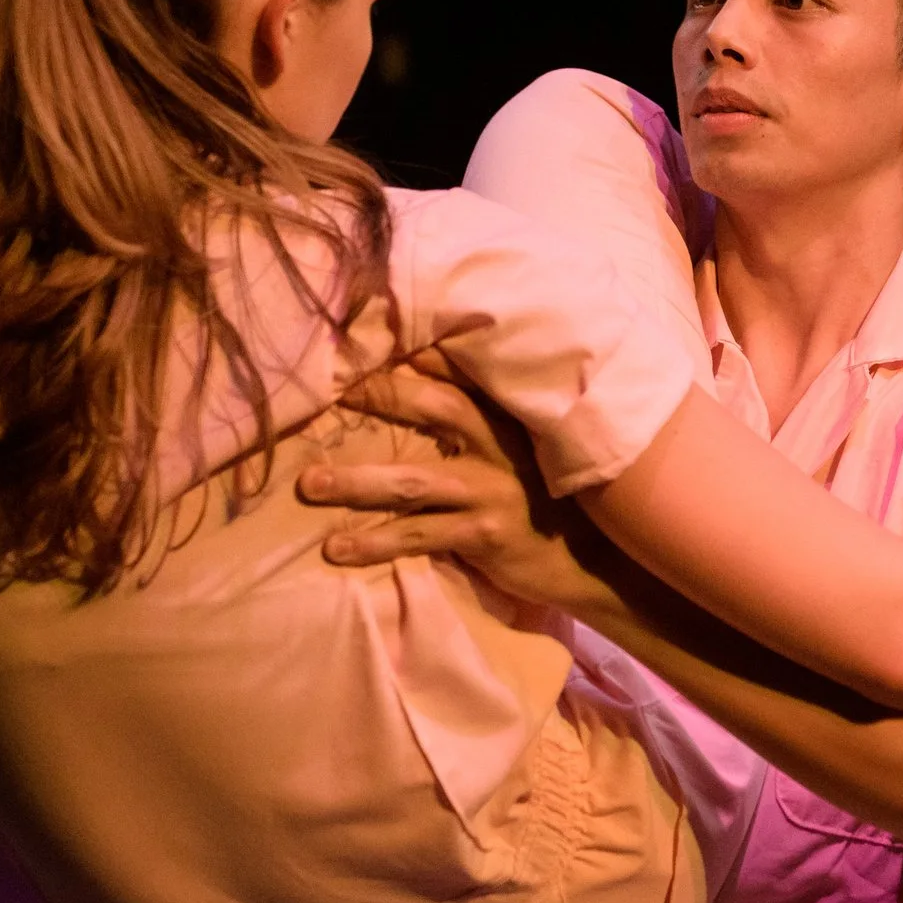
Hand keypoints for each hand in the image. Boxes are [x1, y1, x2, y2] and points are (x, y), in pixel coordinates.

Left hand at [300, 352, 616, 614]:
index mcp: (508, 417)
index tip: (367, 340)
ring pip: (414, 481)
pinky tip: (337, 550)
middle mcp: (501, 446)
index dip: (415, 352)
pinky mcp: (485, 535)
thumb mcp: (523, 451)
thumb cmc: (546, 501)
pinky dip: (375, 543)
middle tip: (329, 395)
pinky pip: (419, 536)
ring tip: (309, 484)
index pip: (460, 370)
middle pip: (436, 407)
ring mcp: (492, 492)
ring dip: (357, 482)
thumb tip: (421, 378)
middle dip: (381, 395)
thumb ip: (482, 420)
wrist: (593, 563)